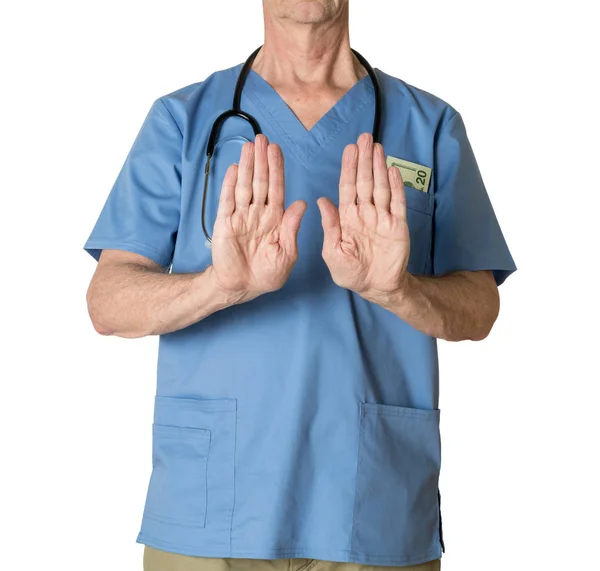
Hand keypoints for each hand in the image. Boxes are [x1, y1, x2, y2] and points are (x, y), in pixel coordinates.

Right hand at [210, 134, 306, 302]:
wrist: (243, 287)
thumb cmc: (268, 274)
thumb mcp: (287, 253)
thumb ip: (292, 228)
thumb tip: (302, 204)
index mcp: (275, 219)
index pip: (277, 188)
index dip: (277, 169)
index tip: (277, 150)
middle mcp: (258, 213)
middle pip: (260, 182)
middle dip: (261, 160)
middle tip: (262, 139)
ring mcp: (241, 216)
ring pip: (244, 186)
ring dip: (246, 166)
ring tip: (248, 147)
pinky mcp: (225, 223)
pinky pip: (227, 201)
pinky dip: (229, 185)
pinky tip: (233, 169)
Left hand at [316, 133, 409, 299]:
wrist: (375, 287)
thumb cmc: (350, 272)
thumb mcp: (332, 252)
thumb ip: (329, 226)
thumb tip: (321, 200)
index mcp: (347, 218)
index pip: (347, 187)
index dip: (348, 168)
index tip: (349, 149)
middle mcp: (364, 213)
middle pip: (364, 181)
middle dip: (364, 160)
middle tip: (364, 137)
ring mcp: (382, 218)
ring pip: (380, 187)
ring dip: (379, 167)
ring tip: (377, 147)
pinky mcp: (398, 225)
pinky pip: (397, 202)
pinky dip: (395, 186)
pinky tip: (392, 170)